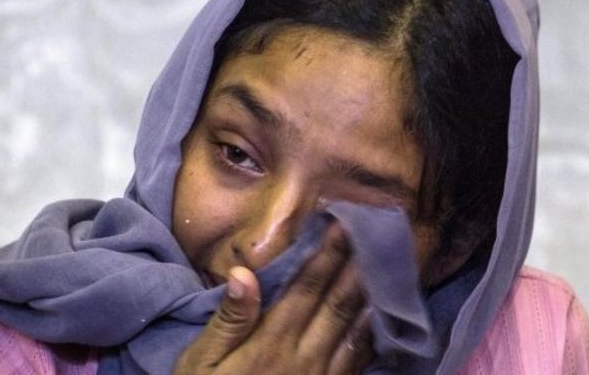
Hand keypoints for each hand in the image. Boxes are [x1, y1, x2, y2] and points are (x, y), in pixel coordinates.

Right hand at [174, 225, 373, 374]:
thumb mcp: (202, 362)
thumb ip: (228, 320)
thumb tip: (243, 273)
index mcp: (270, 342)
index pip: (305, 290)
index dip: (326, 256)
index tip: (342, 227)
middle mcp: (304, 357)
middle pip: (338, 305)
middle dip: (357, 267)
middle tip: (375, 235)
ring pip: (356, 330)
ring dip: (372, 296)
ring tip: (387, 267)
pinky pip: (359, 362)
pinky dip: (373, 335)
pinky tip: (381, 317)